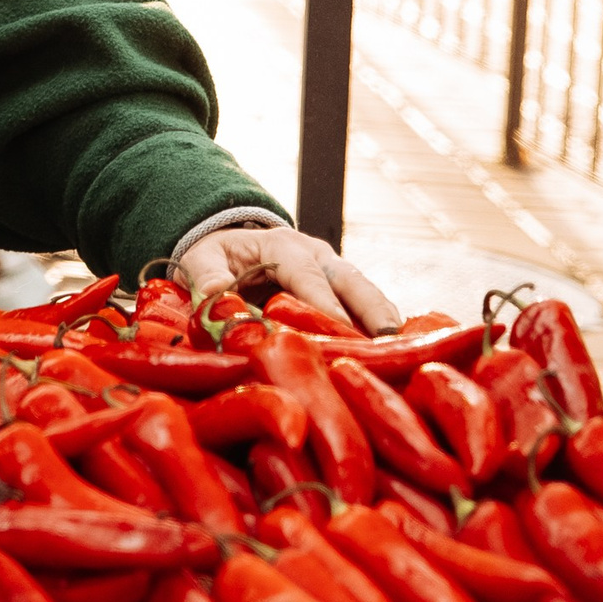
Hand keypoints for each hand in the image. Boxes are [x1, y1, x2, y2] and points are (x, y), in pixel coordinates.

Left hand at [178, 225, 401, 335]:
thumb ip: (206, 274)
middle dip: (374, 313)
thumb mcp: (199, 258)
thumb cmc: (215, 255)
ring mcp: (333, 271)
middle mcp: (317, 255)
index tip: (341, 334)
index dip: (326, 307)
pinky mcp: (340, 290)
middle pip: (353, 283)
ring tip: (402, 356)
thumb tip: (216, 294)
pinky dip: (379, 329)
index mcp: (283, 246)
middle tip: (391, 346)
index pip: (309, 278)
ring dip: (384, 324)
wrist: (227, 244)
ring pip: (367, 295)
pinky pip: (365, 308)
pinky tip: (394, 356)